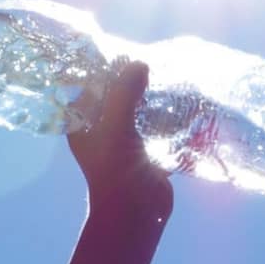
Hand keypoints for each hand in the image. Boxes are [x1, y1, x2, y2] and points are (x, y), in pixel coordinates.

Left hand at [69, 61, 173, 221]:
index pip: (87, 87)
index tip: (121, 50)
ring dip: (151, 97)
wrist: (136, 213)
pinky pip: (155, 126)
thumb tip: (139, 63)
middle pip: (115, 96)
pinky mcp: (146, 151)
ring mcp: (125, 141)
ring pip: (137, 110)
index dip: (102, 69)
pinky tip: (181, 101)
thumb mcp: (115, 126)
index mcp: (83, 124)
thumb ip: (123, 93)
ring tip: (168, 75)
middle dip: (131, 80)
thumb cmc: (116, 170)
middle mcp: (101, 130)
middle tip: (151, 60)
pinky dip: (166, 115)